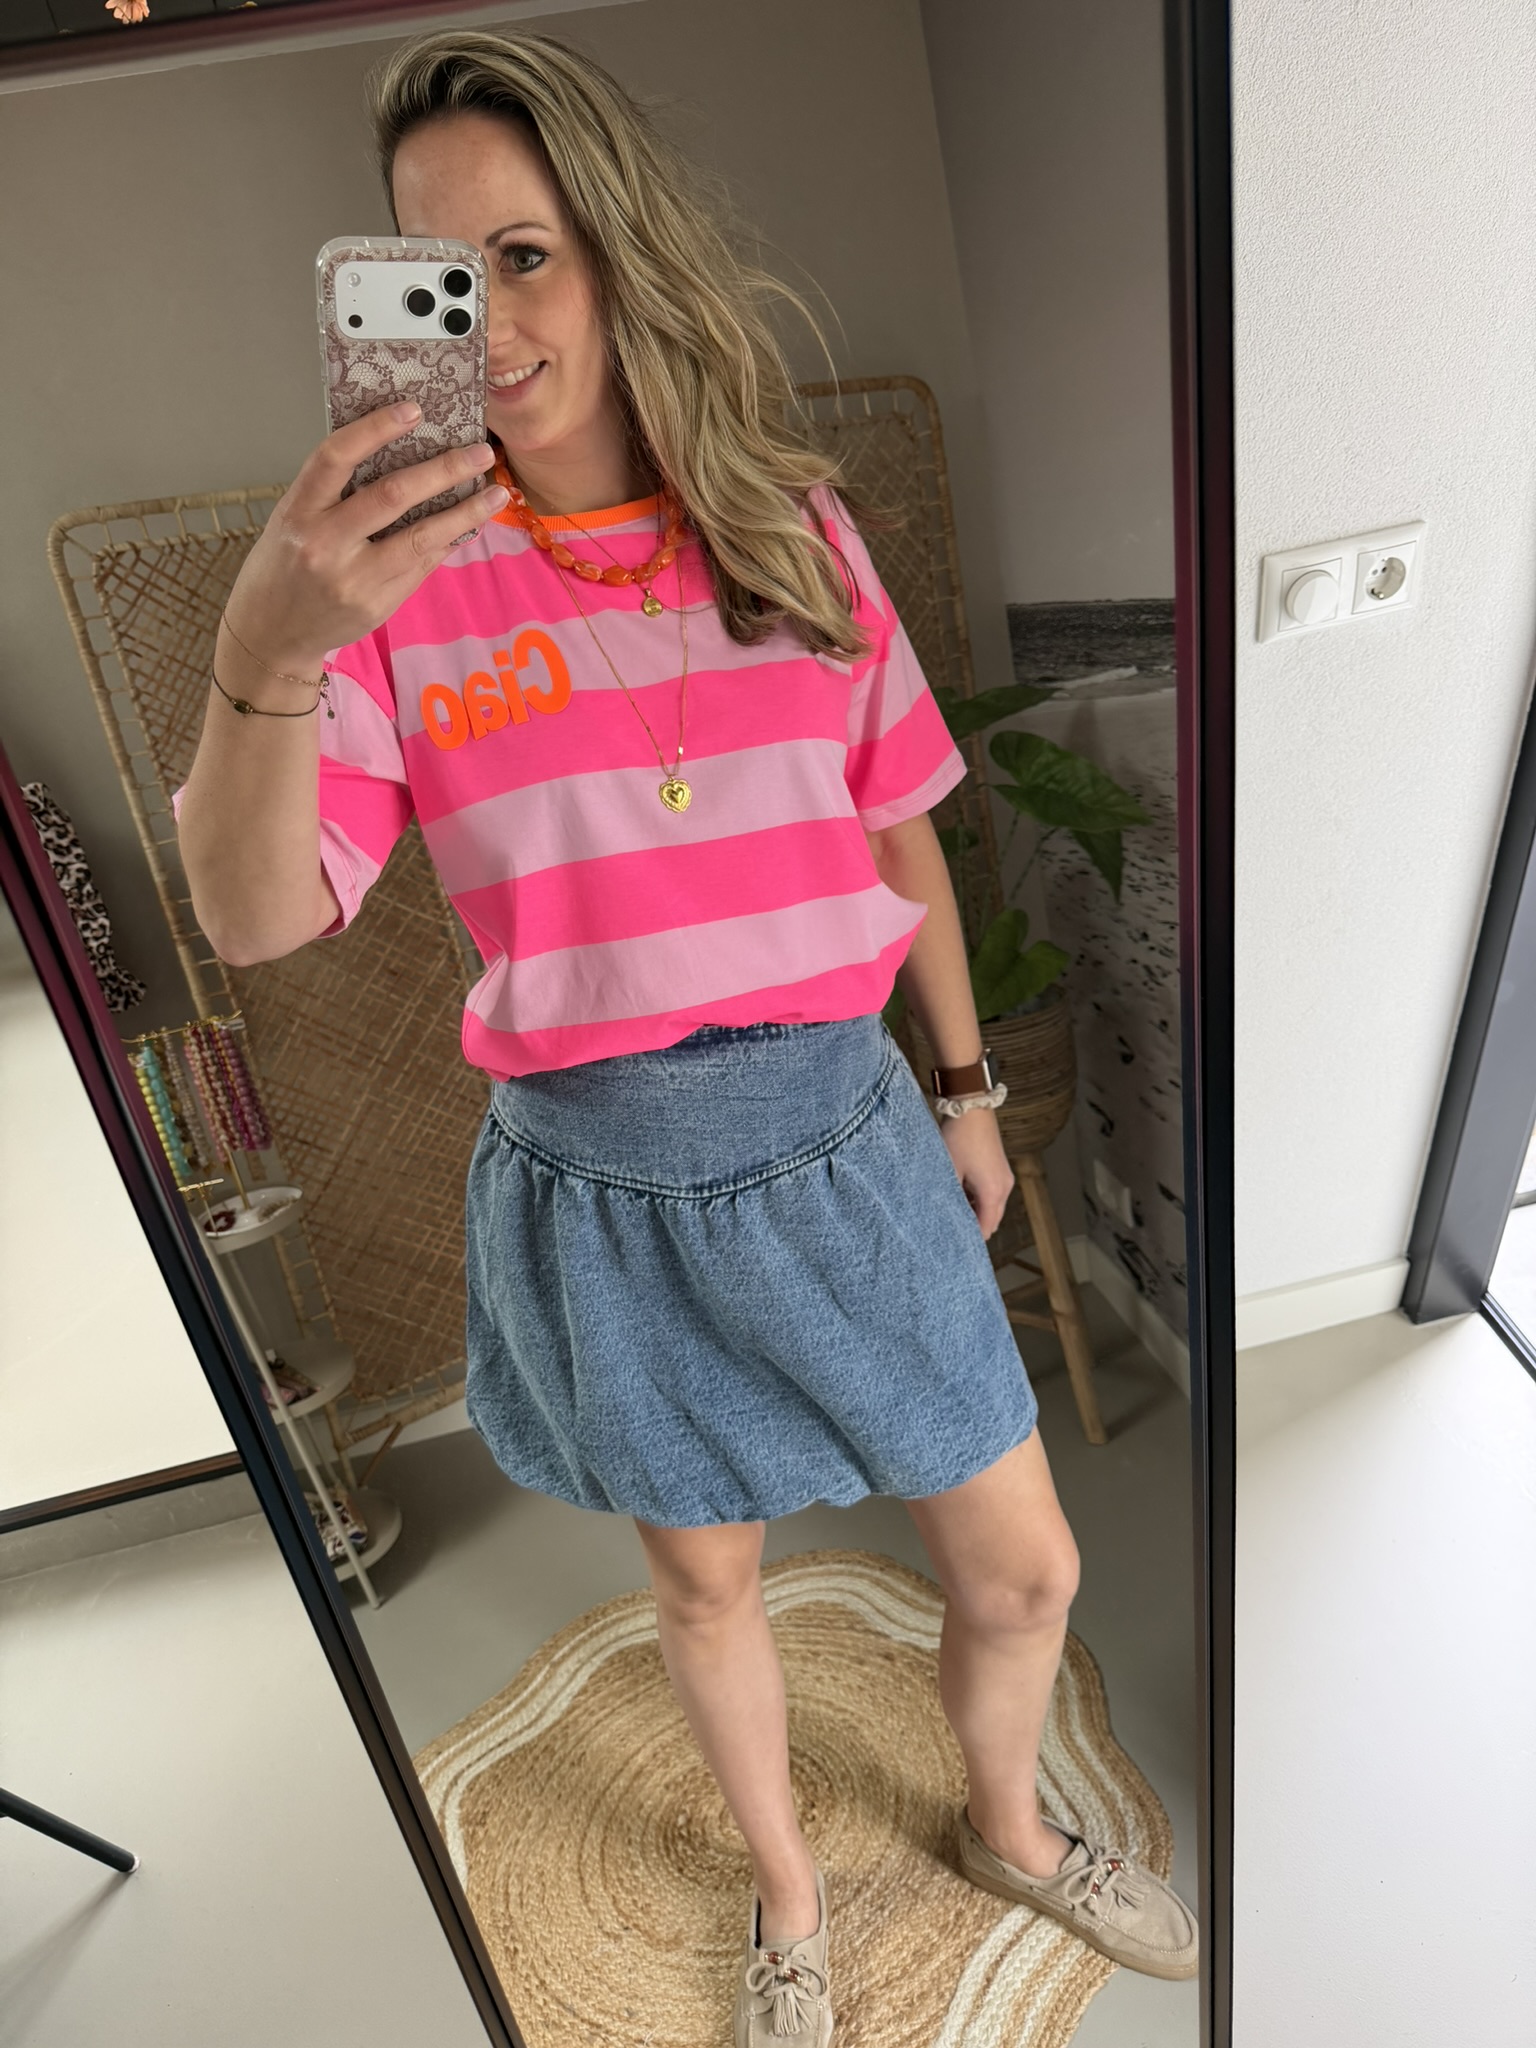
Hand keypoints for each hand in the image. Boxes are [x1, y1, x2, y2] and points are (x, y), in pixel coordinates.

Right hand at [221, 403, 505, 674]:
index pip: (335, 457)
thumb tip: (399, 454)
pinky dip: (449, 540)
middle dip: (443, 470)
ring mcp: (353, 578)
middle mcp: (324, 543)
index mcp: (298, 511)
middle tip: (480, 451)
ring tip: (496, 493)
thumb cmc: (283, 565)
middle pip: (391, 495)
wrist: (270, 633)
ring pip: (420, 537)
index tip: (413, 409)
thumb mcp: (293, 520)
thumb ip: (334, 493)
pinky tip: (471, 524)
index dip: (375, 429)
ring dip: (465, 512)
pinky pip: (422, 565)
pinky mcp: (377, 605)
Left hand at [940, 1108, 1015, 1239]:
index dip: (969, 1238)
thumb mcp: (949, 1171)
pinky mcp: (1000, 1170)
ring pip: (992, 1208)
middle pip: (991, 1221)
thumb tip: (945, 1218)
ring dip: (975, 1212)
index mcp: (993, 1193)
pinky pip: (992, 1194)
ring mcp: (1005, 1178)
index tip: (951, 1243)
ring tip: (951, 1206)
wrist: (971, 1108)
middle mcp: (1004, 1188)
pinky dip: (979, 1199)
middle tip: (948, 1226)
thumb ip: (949, 1198)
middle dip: (973, 1226)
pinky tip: (960, 1192)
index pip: (985, 1229)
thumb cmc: (959, 1138)